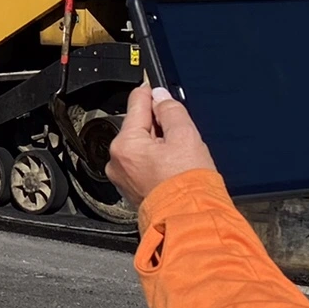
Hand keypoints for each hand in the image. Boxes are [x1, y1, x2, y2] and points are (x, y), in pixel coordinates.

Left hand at [107, 85, 218, 209]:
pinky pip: (143, 165)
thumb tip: (160, 97)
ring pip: (141, 147)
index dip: (150, 93)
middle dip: (158, 125)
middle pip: (138, 127)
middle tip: (181, 129)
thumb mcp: (185, 136)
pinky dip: (157, 161)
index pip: (135, 104)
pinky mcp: (133, 191)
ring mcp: (123, 178)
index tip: (155, 85)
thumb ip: (171, 110)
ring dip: (159, 144)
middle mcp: (117, 161)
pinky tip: (175, 168)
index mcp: (125, 144)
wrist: (191, 222)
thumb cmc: (188, 186)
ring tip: (182, 154)